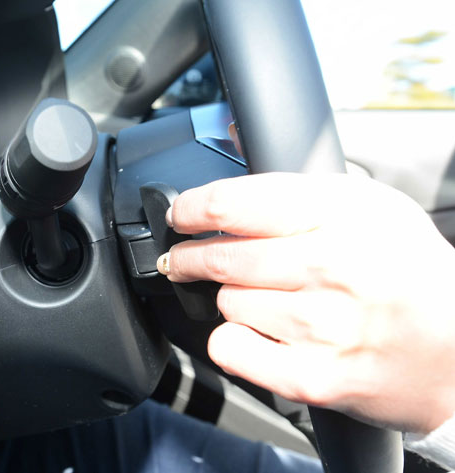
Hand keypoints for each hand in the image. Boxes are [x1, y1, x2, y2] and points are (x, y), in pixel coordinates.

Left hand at [159, 172, 454, 433]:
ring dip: (231, 298)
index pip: (236, 203)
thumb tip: (231, 138)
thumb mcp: (370, 206)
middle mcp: (332, 266)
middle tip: (186, 257)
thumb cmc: (409, 274)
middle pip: (221, 256)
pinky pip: (230, 348)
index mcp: (343, 214)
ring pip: (226, 301)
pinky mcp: (312, 377)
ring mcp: (321, 326)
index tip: (182, 215)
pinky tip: (259, 333)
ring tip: (266, 299)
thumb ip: (298, 184)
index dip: (193, 208)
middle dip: (191, 256)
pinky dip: (233, 339)